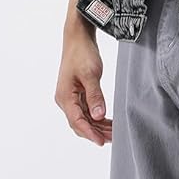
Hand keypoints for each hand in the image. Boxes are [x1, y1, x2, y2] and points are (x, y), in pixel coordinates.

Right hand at [55, 29, 112, 145]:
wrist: (78, 37)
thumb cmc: (82, 52)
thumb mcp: (91, 73)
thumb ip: (94, 95)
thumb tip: (98, 116)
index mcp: (65, 96)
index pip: (77, 121)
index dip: (90, 133)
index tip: (101, 141)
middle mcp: (65, 99)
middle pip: (80, 122)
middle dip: (96, 132)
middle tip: (113, 138)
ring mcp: (71, 96)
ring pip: (84, 117)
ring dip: (97, 125)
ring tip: (113, 132)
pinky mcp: (77, 92)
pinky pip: (86, 109)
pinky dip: (96, 116)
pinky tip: (106, 120)